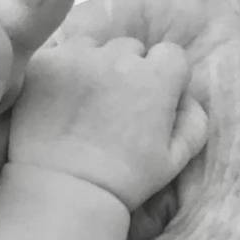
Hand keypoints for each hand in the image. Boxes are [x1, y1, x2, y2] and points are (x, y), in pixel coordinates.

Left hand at [9, 38, 204, 209]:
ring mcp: (78, 58)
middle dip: (127, 72)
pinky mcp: (45, 64)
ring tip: (84, 107)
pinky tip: (58, 106)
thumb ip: (193, 121)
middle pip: (130, 49)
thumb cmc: (124, 181)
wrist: (66, 191)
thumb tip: (188, 97)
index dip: (163, 80)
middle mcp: (118, 58)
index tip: (150, 104)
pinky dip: (61, 74)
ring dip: (93, 67)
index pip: (170, 56)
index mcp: (156, 78)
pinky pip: (60, 56)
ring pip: (94, 48)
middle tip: (113, 110)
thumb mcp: (174, 160)